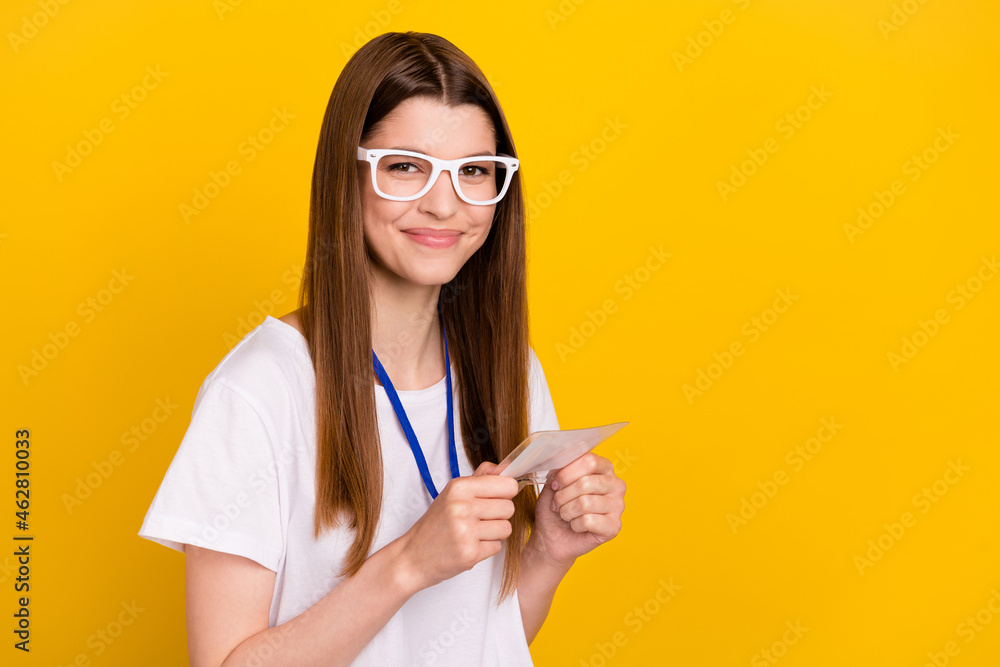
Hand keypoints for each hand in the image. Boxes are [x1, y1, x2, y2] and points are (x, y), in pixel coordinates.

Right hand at [396, 462, 518, 590]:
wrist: (414, 556)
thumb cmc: (436, 524)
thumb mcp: (453, 493)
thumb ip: (481, 478)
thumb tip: (505, 468)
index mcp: (459, 487)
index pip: (506, 485)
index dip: (506, 493)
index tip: (498, 497)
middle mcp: (462, 506)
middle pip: (509, 507)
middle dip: (500, 515)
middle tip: (481, 519)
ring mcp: (466, 531)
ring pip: (506, 528)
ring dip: (495, 533)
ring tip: (476, 533)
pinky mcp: (470, 553)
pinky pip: (497, 546)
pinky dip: (487, 548)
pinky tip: (471, 545)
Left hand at [529, 453, 625, 565]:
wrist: (552, 536)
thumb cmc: (556, 506)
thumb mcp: (553, 482)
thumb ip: (559, 468)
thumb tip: (558, 459)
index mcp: (604, 467)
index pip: (589, 461)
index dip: (566, 473)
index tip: (555, 484)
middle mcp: (616, 484)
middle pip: (586, 483)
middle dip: (563, 495)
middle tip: (557, 504)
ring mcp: (618, 506)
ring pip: (585, 503)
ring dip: (566, 511)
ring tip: (565, 515)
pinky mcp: (614, 527)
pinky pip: (588, 521)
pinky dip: (574, 525)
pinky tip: (576, 526)